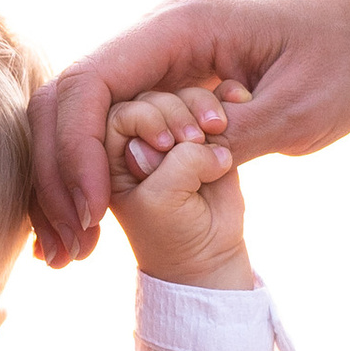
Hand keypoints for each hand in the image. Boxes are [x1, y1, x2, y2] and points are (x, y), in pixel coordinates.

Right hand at [30, 0, 349, 260]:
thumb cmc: (349, 54)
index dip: (75, 155)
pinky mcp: (165, 83)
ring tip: (70, 250)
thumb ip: (221, 140)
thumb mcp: (294, 110)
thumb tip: (147, 166)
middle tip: (67, 251)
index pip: (90, 87)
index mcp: (177, 29)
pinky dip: (89, 174)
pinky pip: (105, 125)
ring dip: (63, 182)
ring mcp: (155, 59)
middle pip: (63, 102)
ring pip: (75, 116)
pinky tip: (91, 223)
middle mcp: (153, 37)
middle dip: (55, 176)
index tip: (92, 217)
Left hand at [105, 87, 255, 289]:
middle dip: (175, 115)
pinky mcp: (207, 131)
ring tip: (217, 133)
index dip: (144, 119)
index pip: (119, 113)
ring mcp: (175, 133)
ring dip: (202, 107)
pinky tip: (239, 101)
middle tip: (195, 142)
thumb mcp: (163, 200)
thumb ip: (177, 161)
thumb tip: (208, 131)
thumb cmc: (173, 233)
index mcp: (110, 156)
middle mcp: (139, 139)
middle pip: (153, 99)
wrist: (208, 254)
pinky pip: (216, 98)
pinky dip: (227, 97)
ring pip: (185, 96)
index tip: (165, 148)